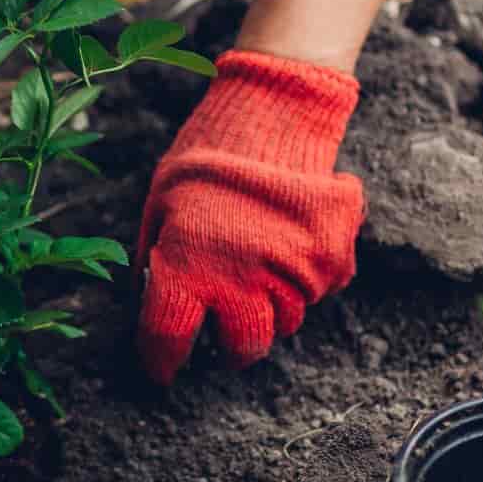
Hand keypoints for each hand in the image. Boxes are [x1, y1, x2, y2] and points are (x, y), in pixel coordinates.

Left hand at [137, 50, 365, 384]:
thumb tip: (151, 301)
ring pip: (286, 321)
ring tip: (258, 270)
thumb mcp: (160, 206)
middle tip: (225, 326)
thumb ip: (157, 259)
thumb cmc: (205, 158)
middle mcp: (241, 280)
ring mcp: (293, 272)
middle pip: (244, 347)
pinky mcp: (332, 259)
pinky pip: (321, 291)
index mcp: (187, 267)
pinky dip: (306, 280)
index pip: (169, 339)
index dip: (162, 362)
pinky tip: (289, 245)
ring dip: (270, 309)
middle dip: (232, 346)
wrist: (272, 111)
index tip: (163, 370)